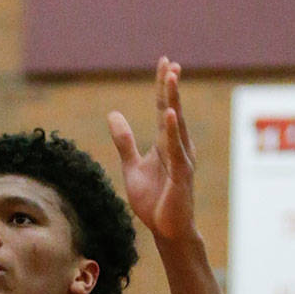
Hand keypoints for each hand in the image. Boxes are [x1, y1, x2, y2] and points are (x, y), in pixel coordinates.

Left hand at [107, 57, 197, 240]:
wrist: (166, 230)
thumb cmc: (154, 200)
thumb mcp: (132, 166)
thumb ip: (124, 141)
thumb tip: (113, 114)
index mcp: (166, 144)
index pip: (163, 109)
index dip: (163, 87)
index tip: (165, 62)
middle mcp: (177, 147)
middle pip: (172, 111)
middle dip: (171, 87)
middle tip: (170, 63)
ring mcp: (181, 160)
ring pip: (177, 125)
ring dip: (174, 101)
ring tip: (171, 78)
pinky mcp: (181, 176)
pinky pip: (177, 150)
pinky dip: (173, 132)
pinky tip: (170, 115)